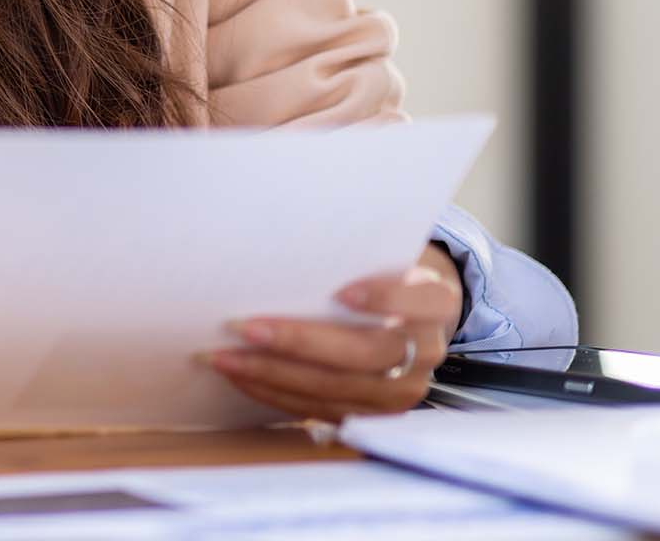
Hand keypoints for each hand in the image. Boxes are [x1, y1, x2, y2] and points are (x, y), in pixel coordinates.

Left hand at [208, 245, 464, 420]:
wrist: (408, 314)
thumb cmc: (377, 273)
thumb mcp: (379, 255)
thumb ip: (350, 255)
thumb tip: (281, 245)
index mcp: (434, 301)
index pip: (417, 300)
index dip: (383, 298)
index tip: (341, 292)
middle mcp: (427, 350)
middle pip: (365, 353)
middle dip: (298, 342)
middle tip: (243, 327)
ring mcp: (404, 390)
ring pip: (338, 388)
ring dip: (274, 374)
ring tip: (225, 357)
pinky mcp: (376, 414)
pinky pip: (323, 409)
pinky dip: (277, 393)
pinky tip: (242, 376)